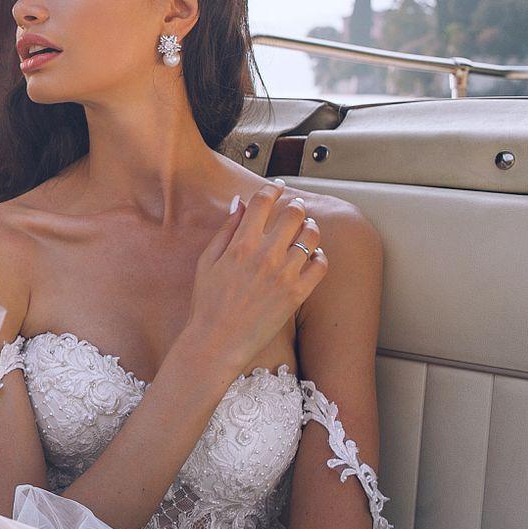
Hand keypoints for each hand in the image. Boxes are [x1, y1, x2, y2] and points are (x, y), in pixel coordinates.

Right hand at [185, 180, 327, 372]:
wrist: (217, 341)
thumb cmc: (207, 303)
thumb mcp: (207, 261)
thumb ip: (225, 230)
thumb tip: (238, 203)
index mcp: (240, 245)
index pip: (263, 203)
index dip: (272, 189)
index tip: (278, 187)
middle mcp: (265, 256)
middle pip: (293, 214)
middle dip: (296, 207)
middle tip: (296, 208)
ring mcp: (284, 275)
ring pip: (311, 236)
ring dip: (310, 228)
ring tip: (306, 230)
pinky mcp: (297, 294)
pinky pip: (321, 265)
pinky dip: (320, 256)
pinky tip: (312, 257)